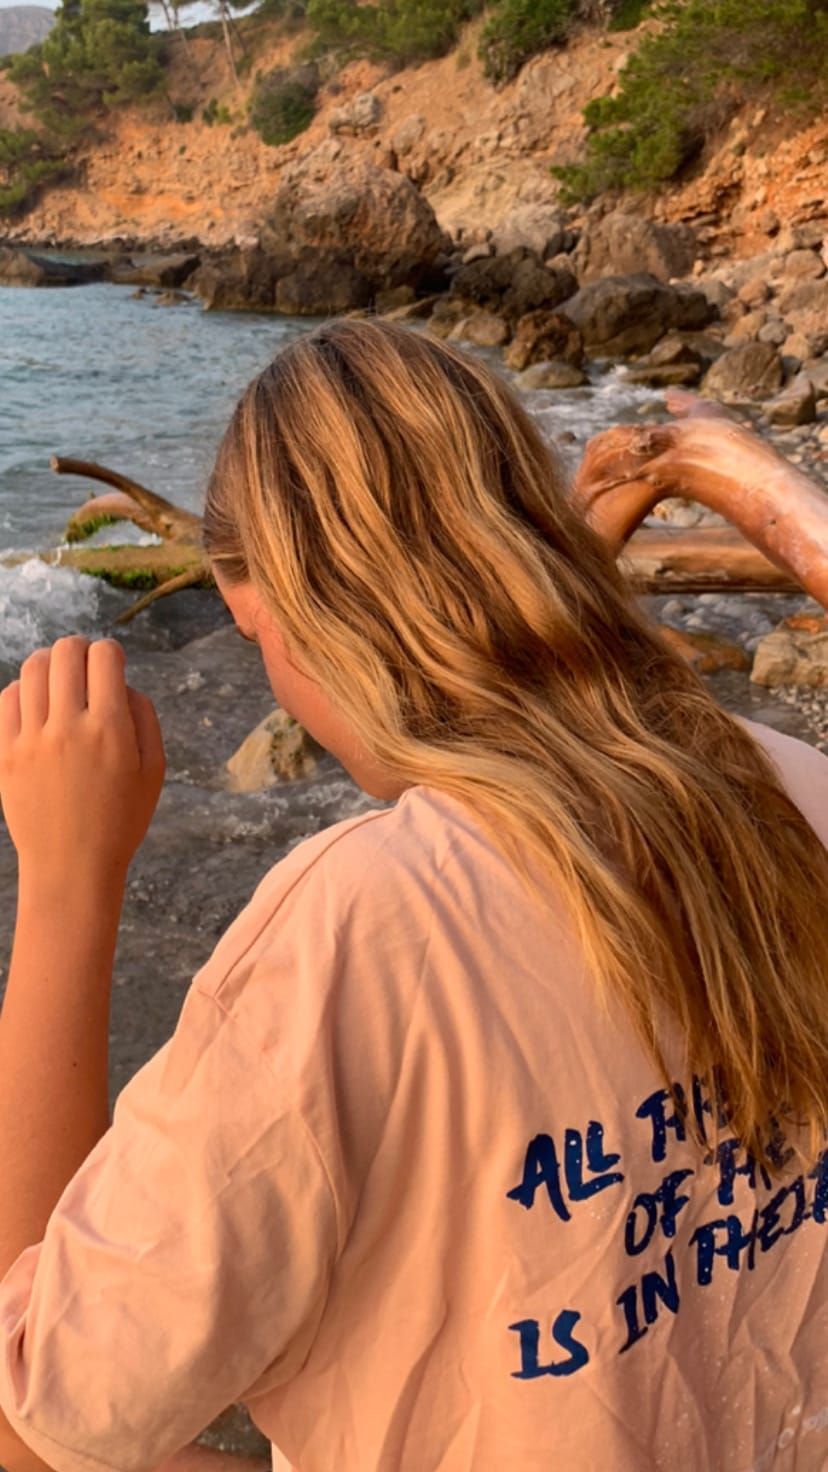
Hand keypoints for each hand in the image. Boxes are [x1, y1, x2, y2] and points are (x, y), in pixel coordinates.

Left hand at [0, 636, 164, 884]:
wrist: (71, 866)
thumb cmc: (119, 820)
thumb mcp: (153, 771)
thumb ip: (144, 718)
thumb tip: (123, 684)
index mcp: (110, 730)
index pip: (105, 657)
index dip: (112, 652)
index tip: (112, 664)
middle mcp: (68, 727)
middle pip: (66, 652)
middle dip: (80, 648)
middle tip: (85, 662)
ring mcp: (31, 739)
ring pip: (33, 668)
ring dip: (50, 663)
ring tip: (59, 678)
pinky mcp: (6, 753)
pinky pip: (8, 698)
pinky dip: (24, 689)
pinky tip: (37, 703)